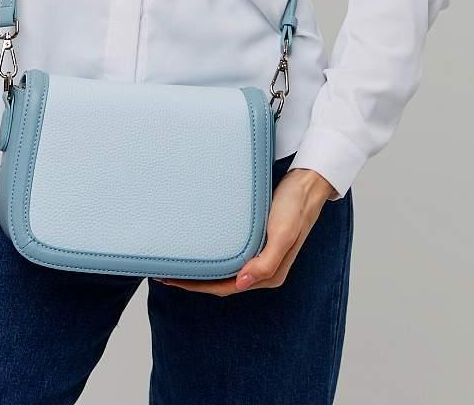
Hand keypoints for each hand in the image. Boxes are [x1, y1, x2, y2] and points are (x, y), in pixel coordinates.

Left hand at [153, 168, 336, 295]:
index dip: (198, 287)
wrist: (307, 184)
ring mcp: (260, 256)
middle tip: (166, 274)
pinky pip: (230, 256)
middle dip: (195, 282)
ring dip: (202, 270)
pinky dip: (213, 257)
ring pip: (225, 271)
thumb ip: (266, 262)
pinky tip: (201, 249)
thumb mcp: (283, 234)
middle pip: (222, 282)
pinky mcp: (257, 242)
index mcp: (269, 275)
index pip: (225, 288)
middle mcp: (263, 270)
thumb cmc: (295, 208)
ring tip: (179, 264)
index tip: (173, 281)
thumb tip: (242, 282)